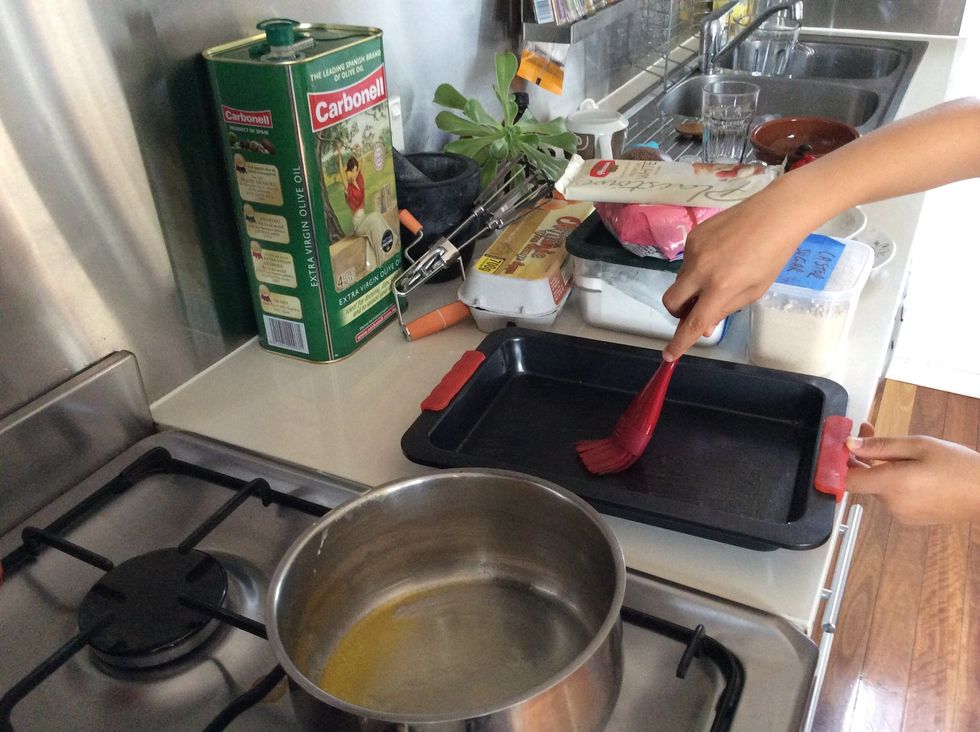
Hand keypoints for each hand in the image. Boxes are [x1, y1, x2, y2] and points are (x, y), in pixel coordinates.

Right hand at [660, 192, 811, 360]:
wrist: (775, 213)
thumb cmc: (772, 255)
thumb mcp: (754, 290)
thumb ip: (726, 309)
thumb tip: (703, 326)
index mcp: (721, 287)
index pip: (694, 322)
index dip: (680, 342)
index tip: (668, 355)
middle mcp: (701, 270)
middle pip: (671, 301)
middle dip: (677, 312)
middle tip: (694, 309)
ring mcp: (693, 251)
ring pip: (680, 280)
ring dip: (692, 286)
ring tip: (721, 271)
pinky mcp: (692, 236)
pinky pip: (687, 261)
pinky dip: (698, 266)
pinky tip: (720, 253)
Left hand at [845, 422, 979, 524]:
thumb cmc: (957, 465)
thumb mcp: (919, 446)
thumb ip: (880, 446)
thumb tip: (849, 444)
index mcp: (891, 485)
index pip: (846, 481)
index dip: (835, 464)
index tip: (834, 447)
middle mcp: (891, 504)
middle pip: (863, 480)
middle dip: (860, 456)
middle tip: (868, 429)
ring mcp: (900, 514)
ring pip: (878, 487)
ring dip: (878, 466)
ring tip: (895, 445)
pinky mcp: (910, 518)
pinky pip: (892, 496)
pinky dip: (892, 480)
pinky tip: (908, 466)